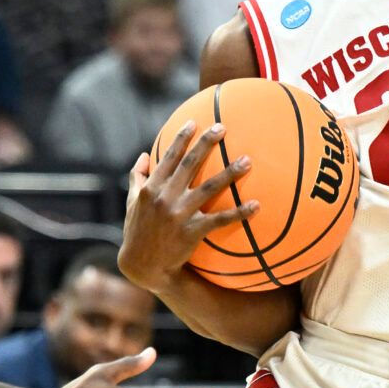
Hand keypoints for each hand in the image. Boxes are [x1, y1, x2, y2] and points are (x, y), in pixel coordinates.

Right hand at [118, 122, 258, 292]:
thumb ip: (137, 177)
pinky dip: (239, 213)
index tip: (194, 122)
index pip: (169, 157)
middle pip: (190, 164)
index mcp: (152, 188)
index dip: (181, 139)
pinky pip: (220, 220)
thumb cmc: (137, 231)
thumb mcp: (132, 202)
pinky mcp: (192, 232)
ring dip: (230, 173)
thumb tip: (144, 155)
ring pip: (209, 188)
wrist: (142, 265)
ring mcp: (180, 214)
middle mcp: (165, 197)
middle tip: (222, 127)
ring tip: (247, 160)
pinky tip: (256, 205)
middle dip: (206, 144)